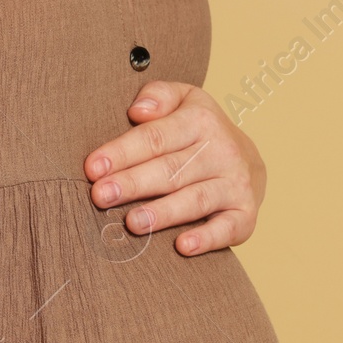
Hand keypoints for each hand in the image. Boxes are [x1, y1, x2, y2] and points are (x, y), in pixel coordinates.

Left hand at [83, 81, 266, 255]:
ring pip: (195, 199)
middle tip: (101, 196)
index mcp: (201, 121)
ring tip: (132, 223)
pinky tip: (182, 247)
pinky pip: (227, 229)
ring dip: (163, 212)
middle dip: (134, 183)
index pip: (155, 137)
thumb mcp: (184, 100)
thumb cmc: (201, 133)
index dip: (122, 153)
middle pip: (171, 169)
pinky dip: (207, 239)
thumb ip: (159, 95)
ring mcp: (235, 184)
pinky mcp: (245, 214)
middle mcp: (222, 151)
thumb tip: (138, 111)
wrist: (250, 162)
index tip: (93, 168)